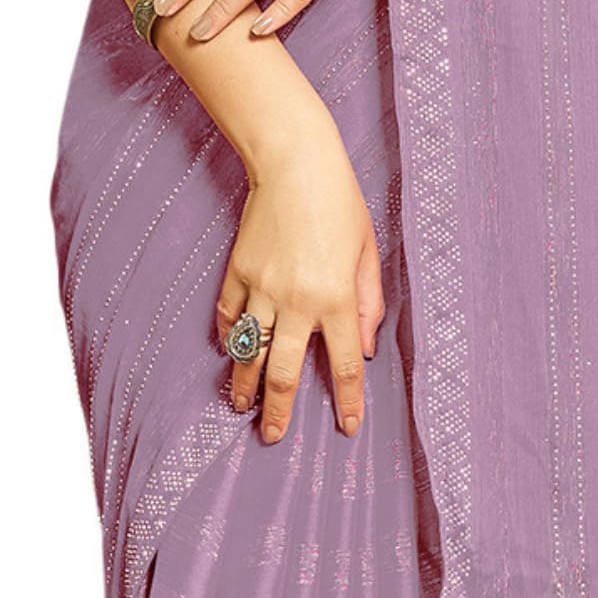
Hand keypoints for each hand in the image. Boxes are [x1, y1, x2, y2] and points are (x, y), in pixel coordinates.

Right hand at [219, 127, 384, 442]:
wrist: (295, 161)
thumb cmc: (340, 200)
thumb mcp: (367, 250)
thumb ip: (369, 302)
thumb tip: (364, 347)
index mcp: (336, 298)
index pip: (343, 365)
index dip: (347, 401)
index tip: (347, 427)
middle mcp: (297, 301)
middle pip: (284, 373)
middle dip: (278, 412)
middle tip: (273, 436)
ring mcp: (262, 288)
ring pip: (249, 352)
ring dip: (244, 384)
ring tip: (240, 406)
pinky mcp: (238, 271)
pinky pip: (229, 314)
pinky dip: (228, 335)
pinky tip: (229, 349)